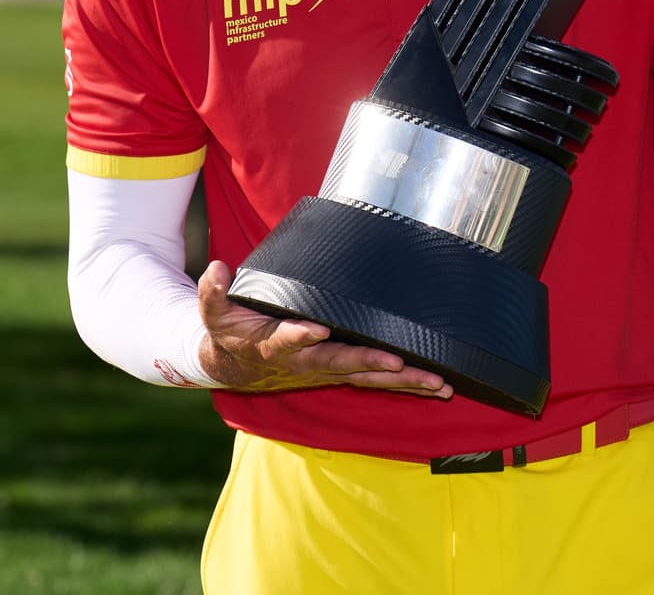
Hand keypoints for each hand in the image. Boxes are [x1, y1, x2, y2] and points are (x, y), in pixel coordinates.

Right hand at [195, 260, 454, 397]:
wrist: (236, 367)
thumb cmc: (231, 332)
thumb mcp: (214, 312)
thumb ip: (213, 292)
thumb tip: (216, 269)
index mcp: (276, 346)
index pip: (288, 341)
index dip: (301, 336)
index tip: (316, 329)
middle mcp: (307, 363)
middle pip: (342, 365)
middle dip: (371, 365)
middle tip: (400, 363)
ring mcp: (328, 370)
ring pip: (369, 379)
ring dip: (404, 383)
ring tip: (439, 384)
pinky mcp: (342, 371)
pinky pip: (379, 381)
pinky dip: (408, 384)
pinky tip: (441, 385)